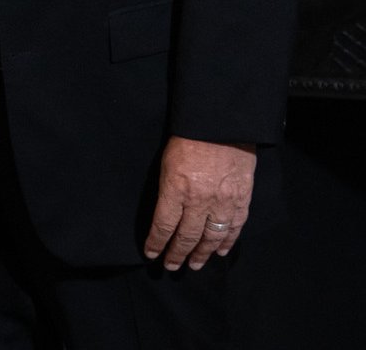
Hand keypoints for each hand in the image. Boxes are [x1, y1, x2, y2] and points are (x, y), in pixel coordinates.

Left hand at [145, 136, 255, 270]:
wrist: (222, 125)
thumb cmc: (188, 140)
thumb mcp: (166, 163)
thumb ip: (168, 190)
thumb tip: (166, 214)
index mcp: (176, 190)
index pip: (163, 225)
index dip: (157, 243)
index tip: (151, 254)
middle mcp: (200, 201)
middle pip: (186, 236)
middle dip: (177, 254)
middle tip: (171, 266)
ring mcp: (223, 201)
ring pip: (211, 237)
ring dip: (202, 253)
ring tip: (194, 265)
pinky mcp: (242, 199)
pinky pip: (234, 227)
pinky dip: (227, 241)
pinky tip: (219, 251)